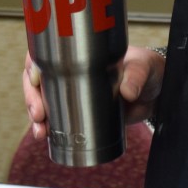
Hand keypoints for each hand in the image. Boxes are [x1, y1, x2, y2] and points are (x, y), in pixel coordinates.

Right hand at [22, 46, 165, 139]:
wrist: (156, 93)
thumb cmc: (147, 69)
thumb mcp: (143, 67)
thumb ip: (136, 76)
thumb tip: (127, 92)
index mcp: (81, 51)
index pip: (47, 51)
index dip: (34, 63)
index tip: (35, 79)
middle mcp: (72, 70)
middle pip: (38, 78)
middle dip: (32, 96)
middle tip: (39, 113)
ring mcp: (73, 92)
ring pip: (43, 100)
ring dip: (35, 115)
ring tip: (41, 130)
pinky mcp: (79, 112)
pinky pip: (55, 118)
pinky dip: (47, 127)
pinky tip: (44, 136)